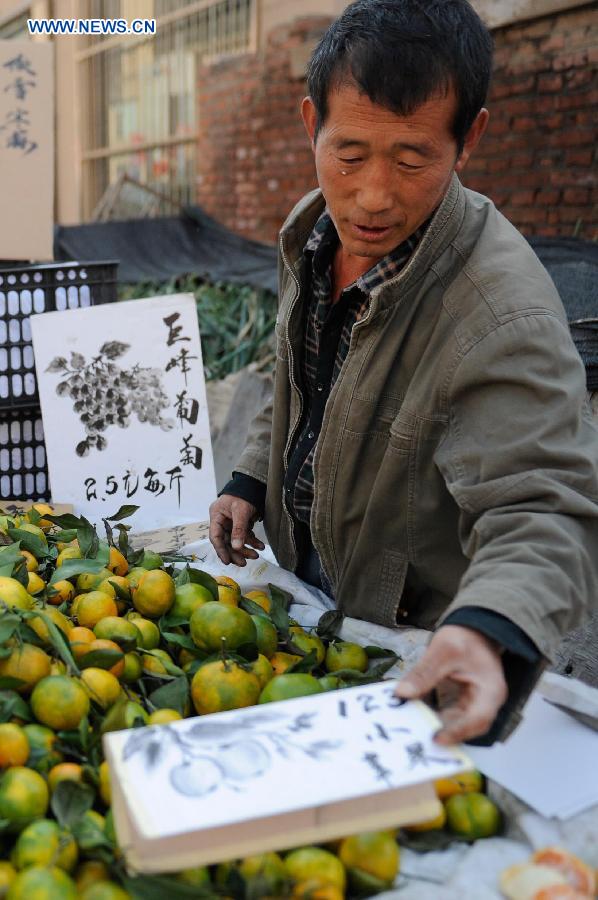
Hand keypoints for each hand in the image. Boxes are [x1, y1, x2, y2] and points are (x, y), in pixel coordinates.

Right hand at [209, 494, 264, 565]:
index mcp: (216, 516)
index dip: (220, 550)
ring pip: (236, 541)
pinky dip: (252, 542)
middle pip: (226, 542)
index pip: (216, 537)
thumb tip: (236, 547)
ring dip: (245, 549)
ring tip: (256, 555)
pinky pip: (245, 536)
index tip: (227, 561)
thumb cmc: (243, 494)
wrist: (254, 484)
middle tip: (244, 563)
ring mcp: (231, 523)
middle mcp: (222, 521)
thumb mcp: (241, 511)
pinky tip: (260, 547)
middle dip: (235, 553)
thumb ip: (238, 529)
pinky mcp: (241, 524)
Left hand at [394, 625, 507, 744]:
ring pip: (456, 725)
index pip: (478, 719)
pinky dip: (432, 717)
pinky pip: (448, 717)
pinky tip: (414, 716)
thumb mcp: (443, 650)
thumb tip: (401, 693)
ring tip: (411, 728)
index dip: (457, 731)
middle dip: (444, 734)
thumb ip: (424, 673)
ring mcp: (475, 706)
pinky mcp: (462, 705)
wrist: (473, 631)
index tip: (435, 738)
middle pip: (468, 728)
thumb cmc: (465, 638)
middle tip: (417, 738)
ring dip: (436, 727)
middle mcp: (486, 703)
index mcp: (491, 691)